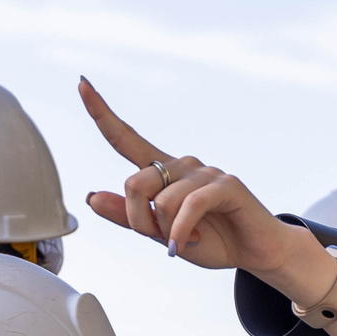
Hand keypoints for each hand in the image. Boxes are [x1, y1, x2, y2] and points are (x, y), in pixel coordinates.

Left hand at [79, 81, 329, 294]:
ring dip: (166, 232)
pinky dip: (182, 233)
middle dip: (139, 221)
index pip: (126, 138)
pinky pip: (187, 207)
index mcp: (164, 172)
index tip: (81, 84)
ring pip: (160, 200)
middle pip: (134, 182)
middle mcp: (181, 165)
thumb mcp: (162, 234)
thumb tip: (92, 197)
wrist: (255, 252)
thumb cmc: (213, 239)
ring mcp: (204, 172)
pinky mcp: (225, 184)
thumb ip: (129, 217)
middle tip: (162, 241)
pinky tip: (191, 243)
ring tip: (187, 242)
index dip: (102, 113)